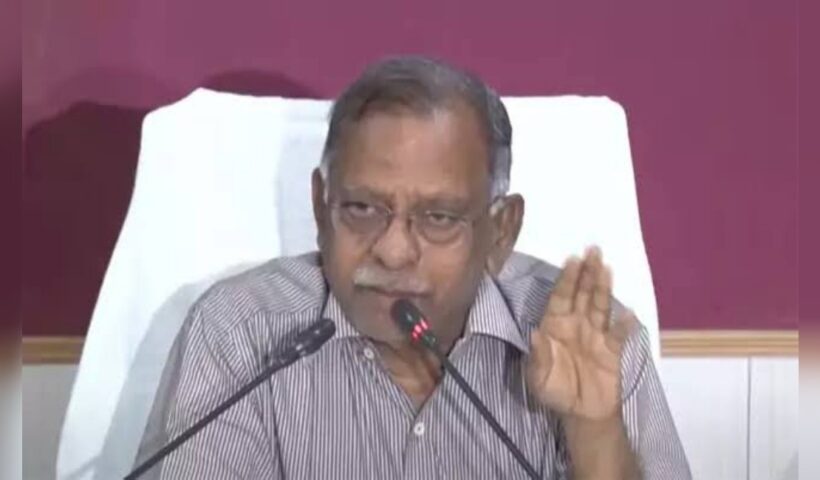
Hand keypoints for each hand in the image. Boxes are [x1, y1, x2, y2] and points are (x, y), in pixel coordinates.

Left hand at [526, 247, 636, 419]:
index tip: (572, 259)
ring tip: (607, 267)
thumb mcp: (538, 378)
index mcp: (555, 326)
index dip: (566, 279)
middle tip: (593, 249)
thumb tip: (535, 332)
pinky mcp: (612, 350)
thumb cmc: (554, 391)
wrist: (581, 413)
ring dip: (603, 287)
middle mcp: (576, 325)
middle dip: (587, 273)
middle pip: (582, 294)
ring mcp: (595, 335)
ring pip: (600, 306)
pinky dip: (624, 326)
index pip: (560, 297)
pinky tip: (628, 315)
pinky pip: (618, 335)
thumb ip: (538, 356)